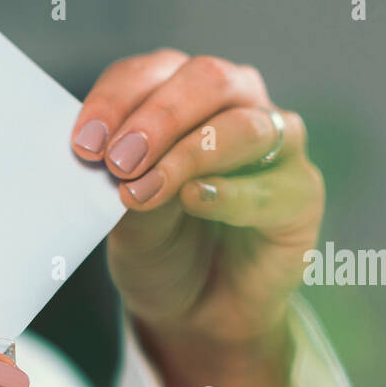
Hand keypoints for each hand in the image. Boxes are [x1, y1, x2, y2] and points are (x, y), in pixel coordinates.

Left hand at [71, 51, 323, 386]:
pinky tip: (196, 200)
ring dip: (188, 154)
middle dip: (157, 118)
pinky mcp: (301, 192)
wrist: (197, 312)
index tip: (84, 144)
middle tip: (118, 160)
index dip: (115, 101)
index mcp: (182, 94)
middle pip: (206, 80)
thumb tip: (119, 161)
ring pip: (242, 125)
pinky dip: (230, 193)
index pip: (149, 73)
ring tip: (143, 188)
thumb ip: (128, 183)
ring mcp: (276, 144)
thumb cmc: (161, 249)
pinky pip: (270, 184)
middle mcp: (236, 103)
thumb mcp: (127, 219)